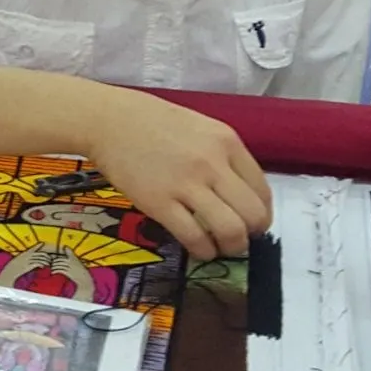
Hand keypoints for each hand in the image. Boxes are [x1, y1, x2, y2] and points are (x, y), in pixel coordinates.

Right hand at [77, 91, 272, 260]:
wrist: (108, 120)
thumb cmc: (152, 122)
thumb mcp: (200, 128)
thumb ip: (222, 156)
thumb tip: (238, 193)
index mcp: (227, 142)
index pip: (262, 190)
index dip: (262, 214)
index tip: (251, 223)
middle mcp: (212, 164)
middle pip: (253, 214)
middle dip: (251, 235)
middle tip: (238, 239)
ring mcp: (186, 184)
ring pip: (230, 230)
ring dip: (231, 247)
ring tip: (221, 247)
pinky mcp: (159, 202)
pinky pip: (194, 237)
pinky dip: (203, 251)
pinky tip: (199, 249)